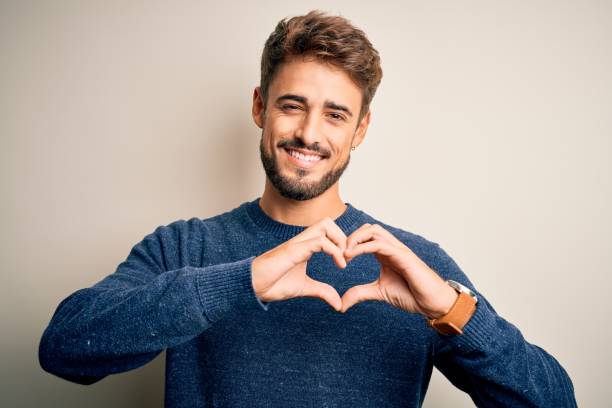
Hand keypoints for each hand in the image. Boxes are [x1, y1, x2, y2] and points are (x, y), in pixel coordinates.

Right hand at [251, 217, 346, 311]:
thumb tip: (338, 304)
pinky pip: (320, 241)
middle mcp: (302, 240)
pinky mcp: (294, 250)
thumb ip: (322, 291)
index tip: (346, 261)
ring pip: (325, 224)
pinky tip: (340, 265)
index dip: (341, 242)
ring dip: (340, 239)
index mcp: (304, 246)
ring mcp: (298, 243)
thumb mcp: (304, 288)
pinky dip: (335, 250)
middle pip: (328, 221)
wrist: (253, 286)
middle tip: (347, 257)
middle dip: (343, 236)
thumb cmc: (274, 284)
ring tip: (344, 259)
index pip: (327, 230)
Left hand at [340, 223, 457, 317]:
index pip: (365, 237)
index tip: (338, 258)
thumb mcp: (379, 292)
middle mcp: (391, 248)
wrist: (432, 302)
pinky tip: (352, 255)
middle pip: (368, 228)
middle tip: (339, 253)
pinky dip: (363, 247)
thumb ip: (360, 293)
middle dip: (350, 236)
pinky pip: (380, 244)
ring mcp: (398, 250)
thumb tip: (341, 304)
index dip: (349, 243)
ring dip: (355, 238)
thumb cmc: (412, 294)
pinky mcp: (403, 256)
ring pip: (374, 230)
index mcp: (385, 253)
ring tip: (345, 253)